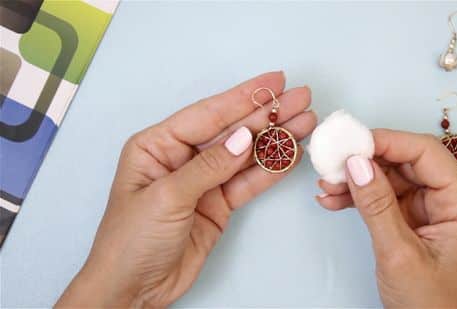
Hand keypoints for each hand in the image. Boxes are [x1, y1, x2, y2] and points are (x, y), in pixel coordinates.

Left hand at [56, 72, 316, 306]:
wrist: (134, 289)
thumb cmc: (131, 240)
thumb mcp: (167, 197)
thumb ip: (209, 167)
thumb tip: (245, 137)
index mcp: (158, 145)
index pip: (207, 114)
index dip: (243, 97)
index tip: (275, 82)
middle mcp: (182, 158)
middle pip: (231, 130)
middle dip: (268, 114)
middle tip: (302, 97)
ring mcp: (203, 181)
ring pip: (245, 155)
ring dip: (276, 139)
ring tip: (307, 122)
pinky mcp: (218, 204)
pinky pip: (248, 182)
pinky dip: (270, 170)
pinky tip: (291, 153)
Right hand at [316, 129, 456, 307]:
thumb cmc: (430, 305)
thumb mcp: (399, 254)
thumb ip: (377, 206)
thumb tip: (357, 163)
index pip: (426, 154)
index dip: (388, 142)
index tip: (352, 142)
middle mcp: (449, 200)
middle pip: (405, 161)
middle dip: (366, 160)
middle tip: (333, 161)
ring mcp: (429, 208)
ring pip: (390, 176)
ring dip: (356, 179)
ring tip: (327, 185)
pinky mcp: (410, 218)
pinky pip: (382, 196)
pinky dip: (357, 196)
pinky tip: (334, 199)